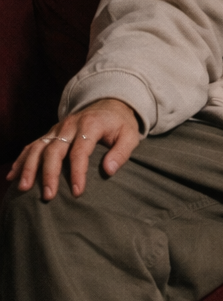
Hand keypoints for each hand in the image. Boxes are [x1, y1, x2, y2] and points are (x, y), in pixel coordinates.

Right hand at [8, 99, 140, 201]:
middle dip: (49, 173)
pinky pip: (32, 145)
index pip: (80, 151)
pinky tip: (13, 176)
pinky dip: (21, 160)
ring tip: (24, 188)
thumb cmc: (120, 124)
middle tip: (48, 195)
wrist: (108, 105)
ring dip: (29, 167)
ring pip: (38, 147)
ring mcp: (57, 129)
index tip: (77, 193)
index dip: (77, 172)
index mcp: (90, 125)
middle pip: (54, 150)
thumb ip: (121, 152)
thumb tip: (109, 170)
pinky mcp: (50, 133)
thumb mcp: (130, 135)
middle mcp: (69, 126)